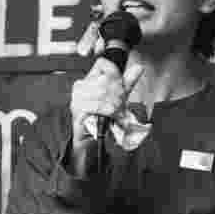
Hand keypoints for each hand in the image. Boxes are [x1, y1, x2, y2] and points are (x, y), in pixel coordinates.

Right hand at [68, 20, 143, 176]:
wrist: (84, 147)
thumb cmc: (99, 122)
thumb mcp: (117, 101)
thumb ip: (125, 84)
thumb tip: (138, 66)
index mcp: (91, 81)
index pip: (106, 68)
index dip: (118, 74)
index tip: (128, 79)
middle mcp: (81, 88)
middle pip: (107, 80)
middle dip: (118, 92)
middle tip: (119, 104)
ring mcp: (77, 101)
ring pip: (104, 94)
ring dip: (113, 105)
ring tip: (113, 113)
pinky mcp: (76, 114)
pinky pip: (96, 107)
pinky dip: (105, 112)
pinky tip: (107, 116)